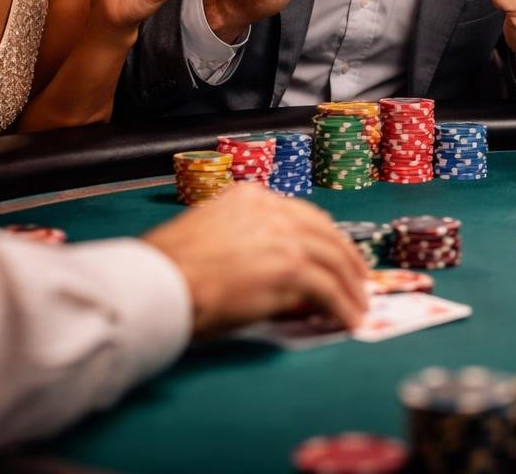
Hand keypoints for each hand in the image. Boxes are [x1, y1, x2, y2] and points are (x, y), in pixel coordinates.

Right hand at [142, 183, 368, 337]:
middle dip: (346, 257)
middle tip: (358, 278)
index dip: (324, 236)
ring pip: (333, 259)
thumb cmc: (167, 270)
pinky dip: (343, 306)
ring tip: (358, 306)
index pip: (301, 214)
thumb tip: (271, 269)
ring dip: (350, 287)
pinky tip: (349, 320)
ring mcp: (283, 237)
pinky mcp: (289, 268)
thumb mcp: (209, 236)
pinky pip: (329, 289)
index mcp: (250, 197)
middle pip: (325, 232)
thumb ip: (245, 241)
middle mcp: (271, 210)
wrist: (157, 284)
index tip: (335, 252)